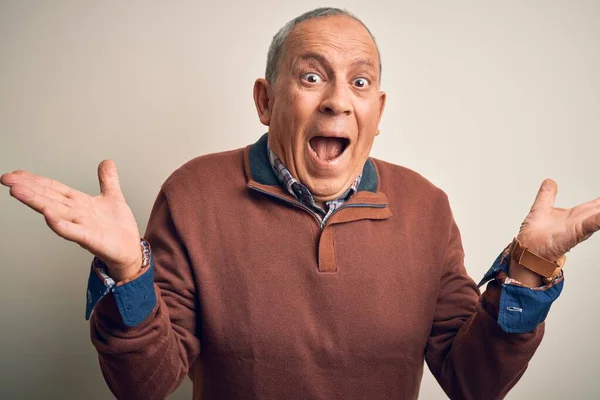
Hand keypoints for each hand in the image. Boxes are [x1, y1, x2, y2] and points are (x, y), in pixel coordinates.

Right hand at [1, 160, 142, 280]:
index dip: (36, 180)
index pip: (53, 189)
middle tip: (5, 179)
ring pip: (54, 211)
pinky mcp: (89, 239)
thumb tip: (106, 162)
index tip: (16, 173)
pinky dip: (59, 223)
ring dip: (36, 201)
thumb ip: (108, 180)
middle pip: (48, 197)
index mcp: (79, 203)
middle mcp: (76, 214)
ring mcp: (81, 226)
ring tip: (17, 191)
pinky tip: (47, 215)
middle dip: (27, 188)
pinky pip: (71, 231)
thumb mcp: (113, 198)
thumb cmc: (118, 228)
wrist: (130, 250)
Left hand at [517, 179, 598, 261]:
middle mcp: (581, 221)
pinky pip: (592, 224)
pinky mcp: (575, 233)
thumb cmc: (534, 236)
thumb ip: (547, 194)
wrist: (526, 251)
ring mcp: (580, 227)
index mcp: (576, 215)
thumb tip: (550, 181)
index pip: (597, 204)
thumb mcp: (542, 207)